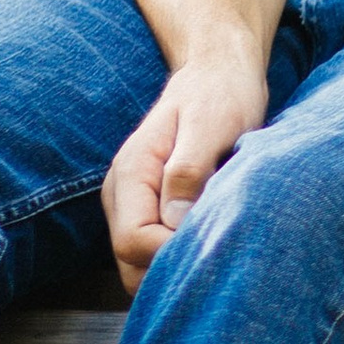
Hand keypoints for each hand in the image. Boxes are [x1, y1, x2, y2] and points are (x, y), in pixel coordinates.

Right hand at [102, 50, 268, 292]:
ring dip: (175, 266)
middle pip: (130, 264)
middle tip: (219, 252)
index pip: (133, 242)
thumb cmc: (221, 95)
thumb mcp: (210, 126)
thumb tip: (175, 221)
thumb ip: (188, 171)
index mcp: (131, 174)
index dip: (171, 254)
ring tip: (218, 244)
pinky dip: (179, 257)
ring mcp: (133, 205)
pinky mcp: (150, 210)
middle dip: (170, 269)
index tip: (212, 243)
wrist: (219, 73)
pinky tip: (211, 241)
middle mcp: (122, 195)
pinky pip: (155, 252)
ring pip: (140, 265)